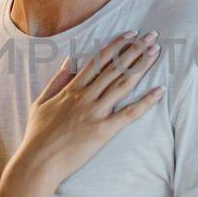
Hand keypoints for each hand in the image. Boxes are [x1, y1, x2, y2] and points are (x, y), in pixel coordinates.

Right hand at [15, 31, 162, 184]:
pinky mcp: (103, 131)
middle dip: (135, 50)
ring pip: (122, 84)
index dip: (117, 46)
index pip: (98, 61)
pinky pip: (128, 114)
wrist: (38, 162)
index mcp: (71, 89)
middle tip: (152, 37)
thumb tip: (70, 60)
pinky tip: (159, 91)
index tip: (131, 34)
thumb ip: (57, 80)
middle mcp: (85, 97)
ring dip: (141, 67)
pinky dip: (145, 102)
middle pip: (115, 68)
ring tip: (156, 53)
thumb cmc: (37, 135)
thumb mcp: (41, 102)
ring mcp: (95, 113)